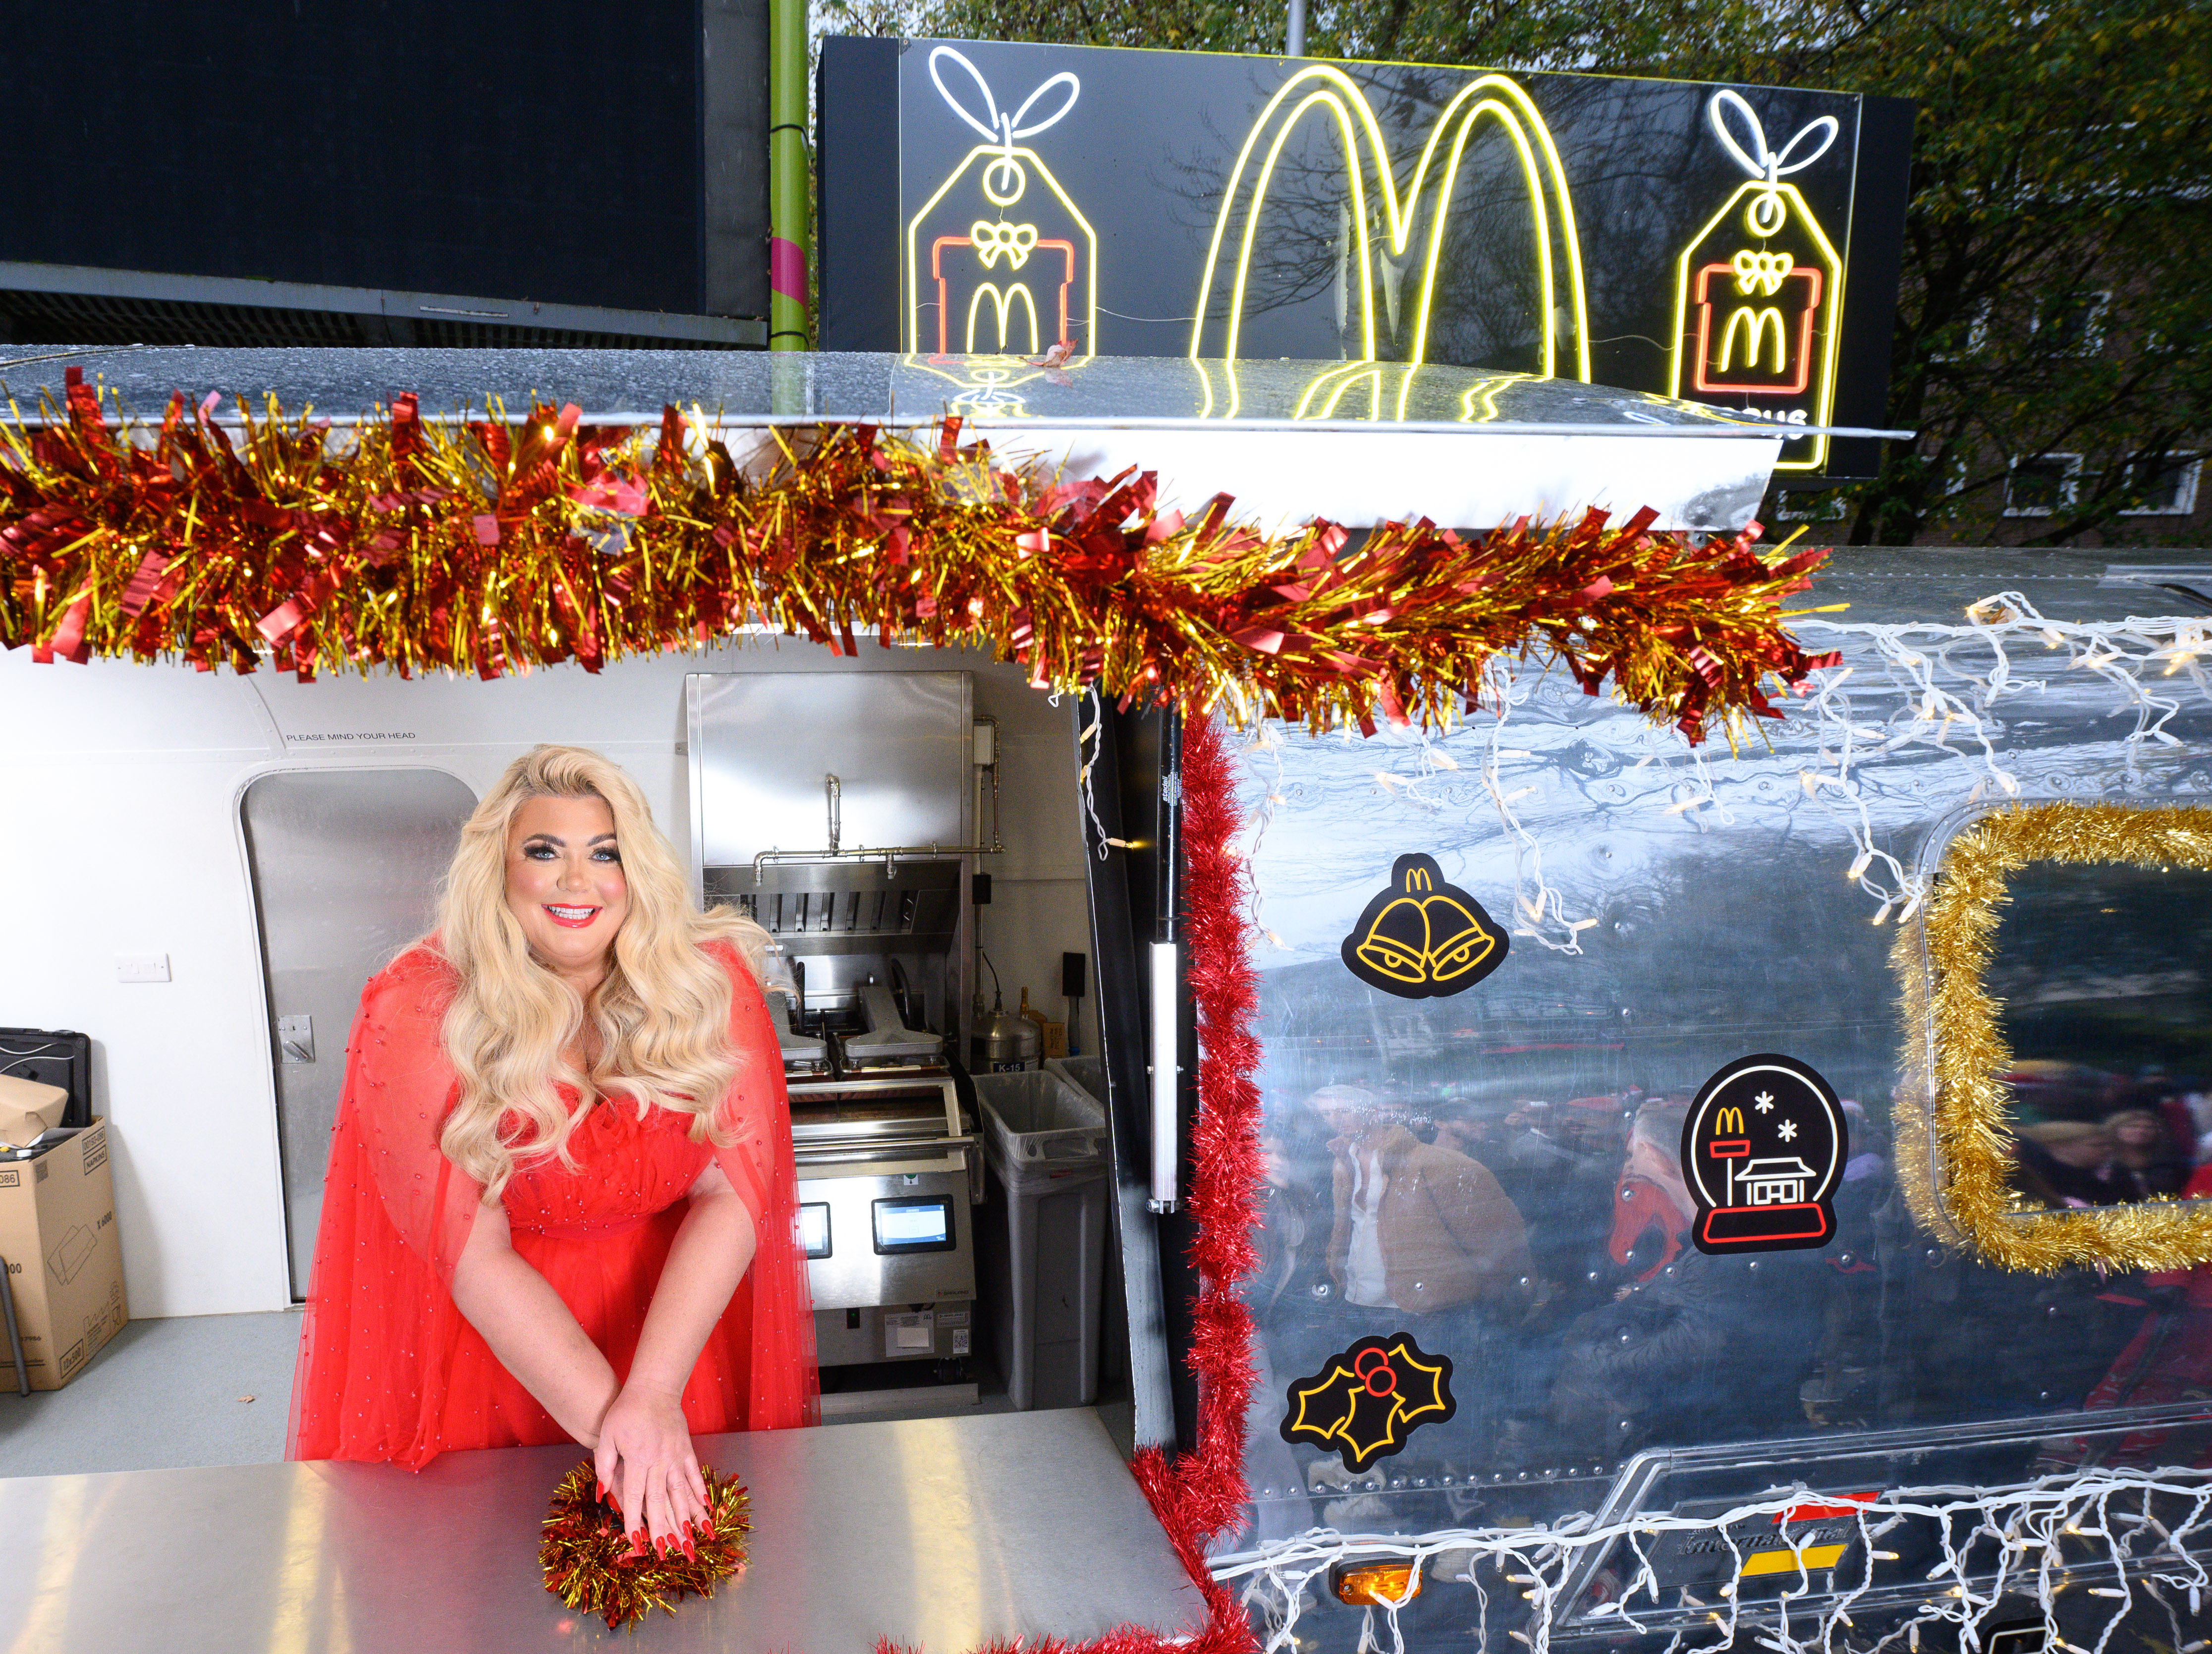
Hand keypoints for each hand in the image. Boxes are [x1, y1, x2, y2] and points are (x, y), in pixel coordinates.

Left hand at [594, 1385, 708, 1560]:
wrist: (653, 1387)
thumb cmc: (625, 1411)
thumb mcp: (607, 1435)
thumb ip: (604, 1464)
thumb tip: (602, 1493)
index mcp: (639, 1459)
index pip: (635, 1497)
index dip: (635, 1522)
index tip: (637, 1544)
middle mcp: (660, 1461)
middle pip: (660, 1501)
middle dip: (663, 1529)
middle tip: (666, 1552)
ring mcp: (677, 1456)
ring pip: (682, 1492)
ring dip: (686, 1518)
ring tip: (693, 1539)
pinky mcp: (687, 1449)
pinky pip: (694, 1475)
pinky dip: (699, 1493)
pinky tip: (704, 1510)